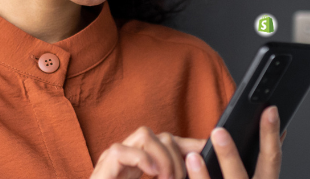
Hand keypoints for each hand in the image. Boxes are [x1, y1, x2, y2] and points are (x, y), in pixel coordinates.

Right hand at [89, 126, 205, 178]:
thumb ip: (168, 177)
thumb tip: (194, 173)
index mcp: (144, 165)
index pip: (170, 144)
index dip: (190, 144)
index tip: (207, 150)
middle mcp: (130, 158)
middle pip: (161, 136)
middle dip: (177, 156)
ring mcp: (114, 162)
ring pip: (144, 135)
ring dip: (162, 157)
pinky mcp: (102, 170)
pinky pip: (120, 151)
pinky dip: (140, 160)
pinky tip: (151, 174)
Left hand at [184, 106, 281, 178]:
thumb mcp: (258, 178)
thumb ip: (262, 164)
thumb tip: (276, 132)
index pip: (273, 160)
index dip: (272, 135)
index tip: (269, 110)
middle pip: (242, 178)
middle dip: (230, 155)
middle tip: (218, 132)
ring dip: (204, 176)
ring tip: (193, 157)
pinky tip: (186, 173)